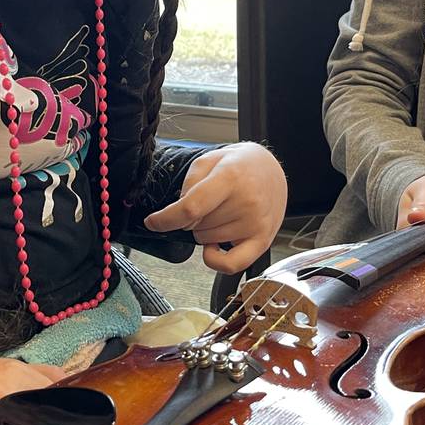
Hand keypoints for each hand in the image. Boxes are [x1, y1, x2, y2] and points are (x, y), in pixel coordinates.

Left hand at [142, 142, 285, 273]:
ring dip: (205, 231)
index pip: (191, 208)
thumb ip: (190, 184)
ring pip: (207, 241)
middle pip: (197, 226)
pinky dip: (215, 260)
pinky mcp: (263, 241)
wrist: (272, 171)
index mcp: (230, 178)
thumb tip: (181, 216)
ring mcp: (255, 224)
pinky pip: (231, 265)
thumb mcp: (209, 159)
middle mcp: (246, 202)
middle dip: (193, 218)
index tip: (152, 222)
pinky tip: (215, 246)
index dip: (166, 219)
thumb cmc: (240, 165)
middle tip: (211, 201)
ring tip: (222, 212)